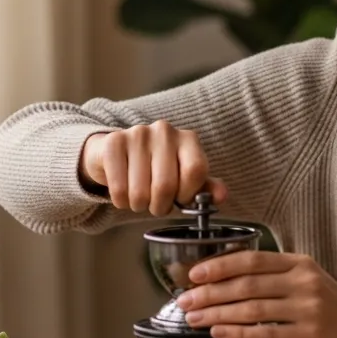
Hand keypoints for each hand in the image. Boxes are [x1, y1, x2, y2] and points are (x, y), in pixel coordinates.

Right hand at [79, 120, 228, 215]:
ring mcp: (138, 134)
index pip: (195, 171)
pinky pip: (119, 188)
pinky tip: (124, 194)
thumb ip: (204, 188)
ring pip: (140, 191)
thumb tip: (222, 196)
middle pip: (166, 185)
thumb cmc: (156, 169)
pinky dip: (121, 201)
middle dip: (160, 206)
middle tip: (156, 206)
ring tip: (139, 200)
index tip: (179, 199)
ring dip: (139, 205)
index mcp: (188, 138)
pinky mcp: (114, 142)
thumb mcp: (184, 177)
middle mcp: (165, 131)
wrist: (117, 153)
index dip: (187, 194)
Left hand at [176, 251, 336, 337]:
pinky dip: (237, 333)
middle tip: (185, 300)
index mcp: (300, 263)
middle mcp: (304, 281)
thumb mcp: (308, 279)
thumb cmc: (332, 307)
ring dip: (216, 313)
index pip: (252, 259)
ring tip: (194, 319)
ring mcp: (307, 308)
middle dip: (209, 292)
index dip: (219, 265)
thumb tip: (225, 279)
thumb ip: (275, 275)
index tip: (194, 273)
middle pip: (246, 283)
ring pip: (251, 308)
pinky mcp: (308, 335)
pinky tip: (219, 332)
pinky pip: (264, 333)